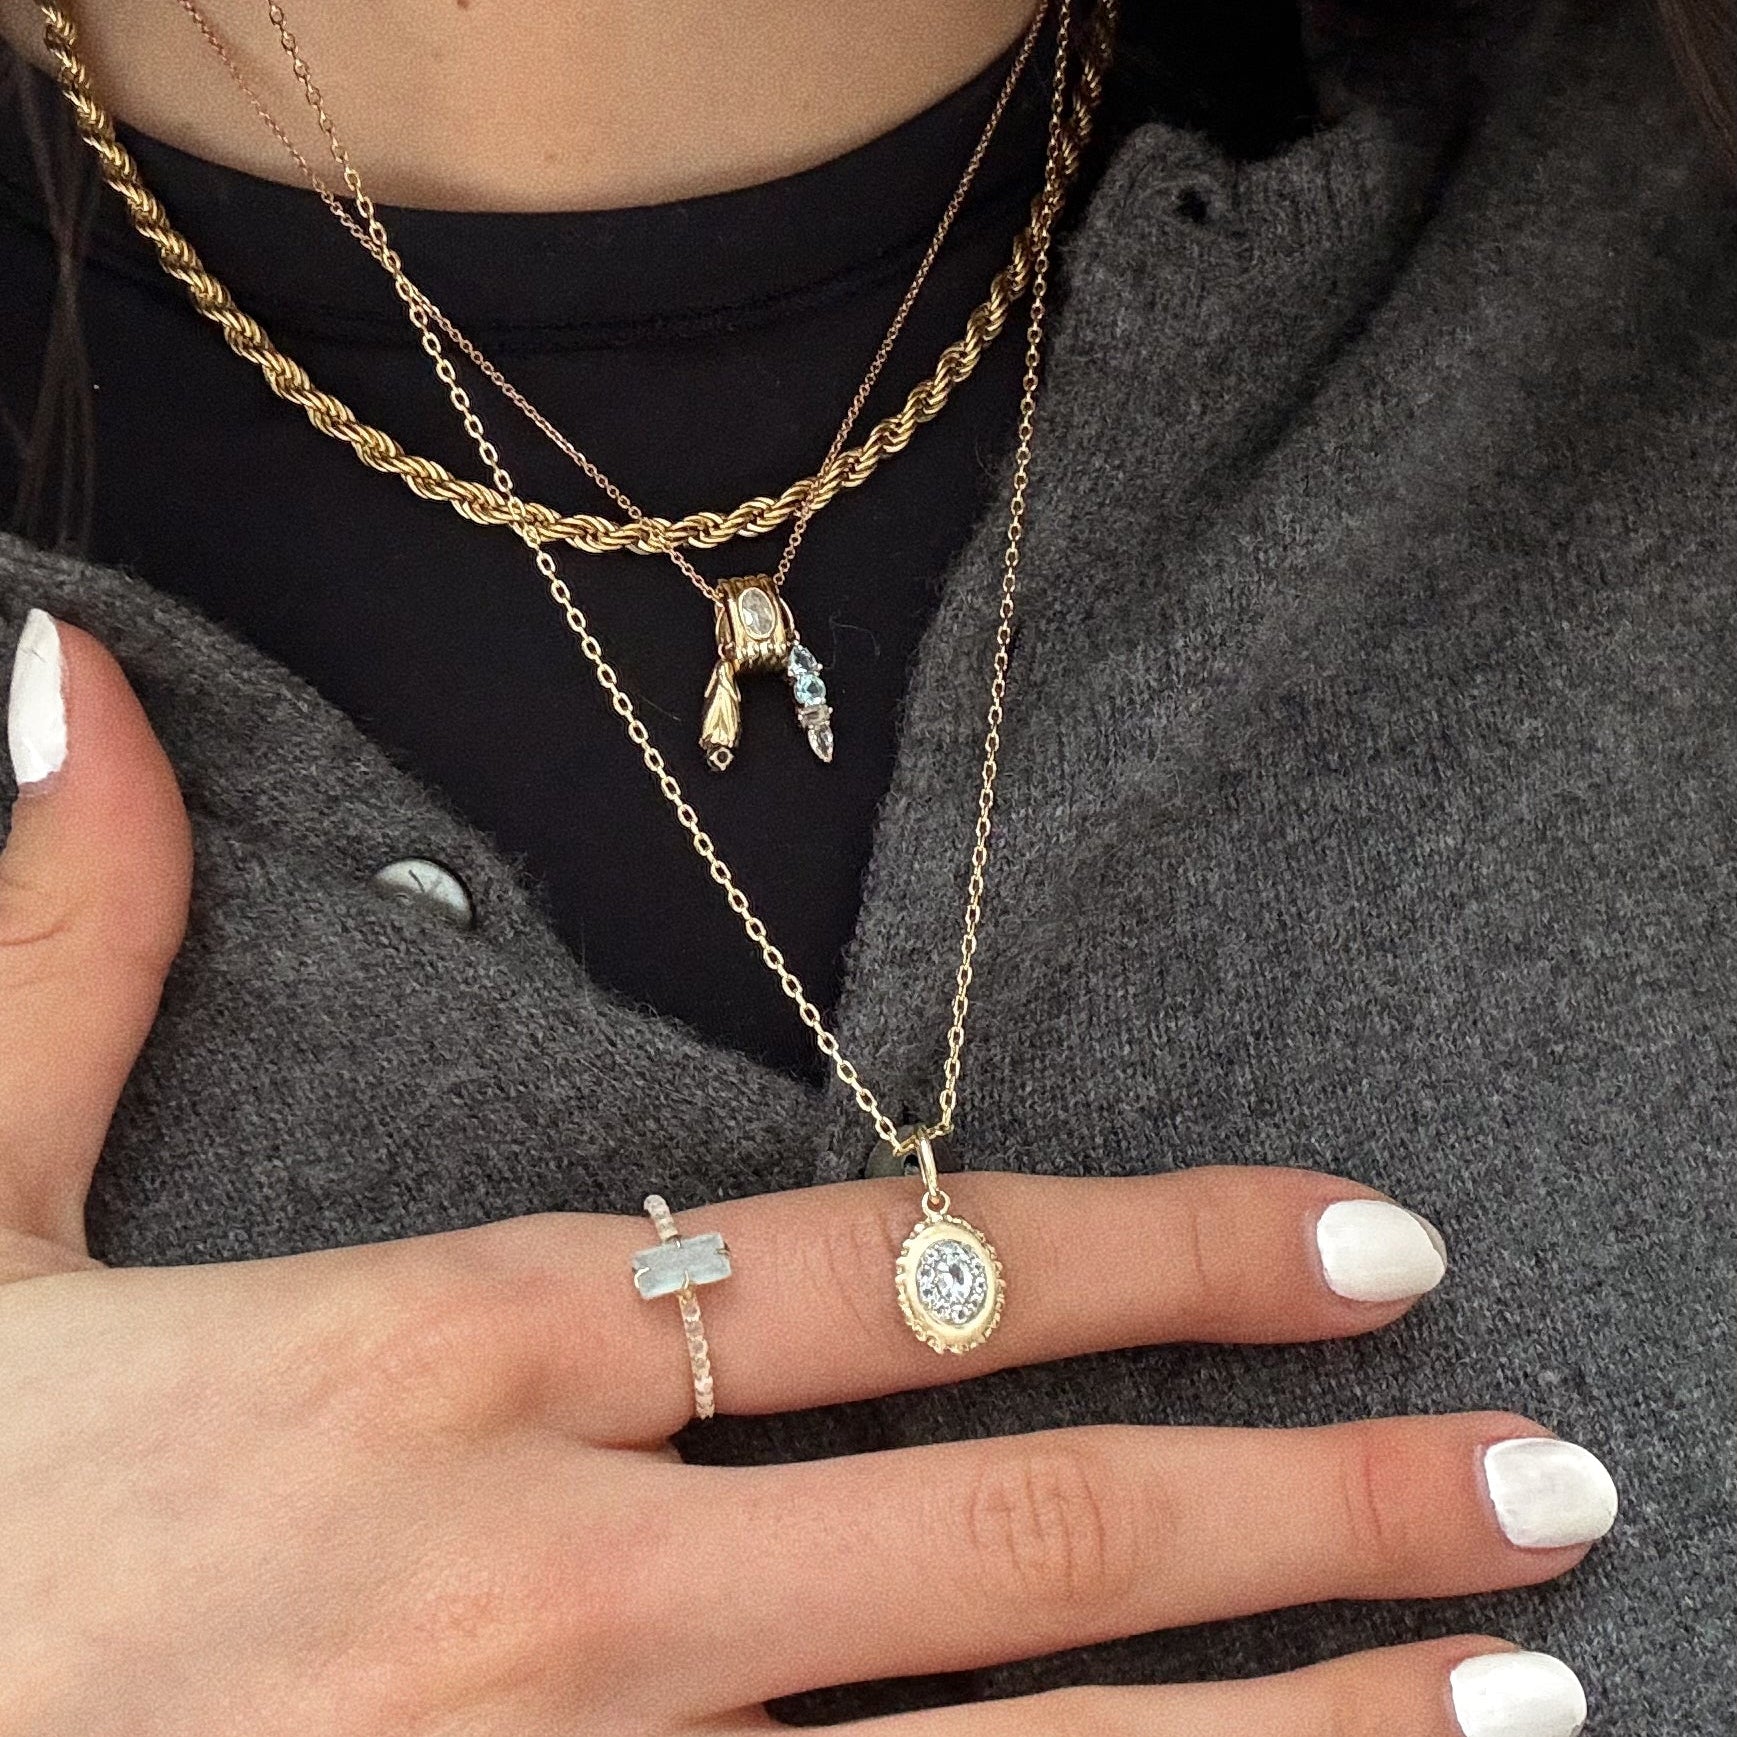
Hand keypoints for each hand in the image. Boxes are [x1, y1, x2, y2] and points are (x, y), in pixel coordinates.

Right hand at [1, 611, 1614, 1735]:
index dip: (1159, 1246)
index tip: (1369, 1242)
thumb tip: (64, 682)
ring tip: (1525, 1700)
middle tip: (1548, 1486)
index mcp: (447, 1359)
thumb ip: (67, 954)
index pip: (890, 1274)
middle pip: (1026, 1526)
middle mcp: (565, 1585)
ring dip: (1291, 1730)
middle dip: (1318, 1505)